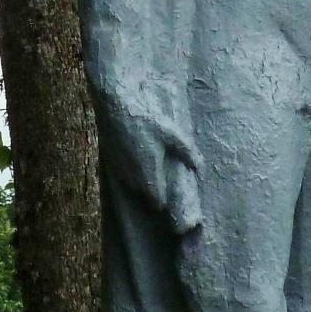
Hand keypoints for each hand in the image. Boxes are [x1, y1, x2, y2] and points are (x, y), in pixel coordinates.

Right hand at [103, 107, 202, 233]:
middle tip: (163, 177)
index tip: (171, 197)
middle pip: (145, 194)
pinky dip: (130, 170)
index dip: (164, 202)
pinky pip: (123, 174)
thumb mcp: (172, 134)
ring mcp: (120, 171)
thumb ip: (187, 152)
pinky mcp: (111, 161)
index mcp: (149, 174)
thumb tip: (199, 167)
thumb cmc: (147, 122)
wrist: (117, 109)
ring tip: (150, 166)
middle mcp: (133, 178)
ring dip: (141, 180)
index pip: (156, 201)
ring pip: (133, 184)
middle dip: (154, 190)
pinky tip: (136, 156)